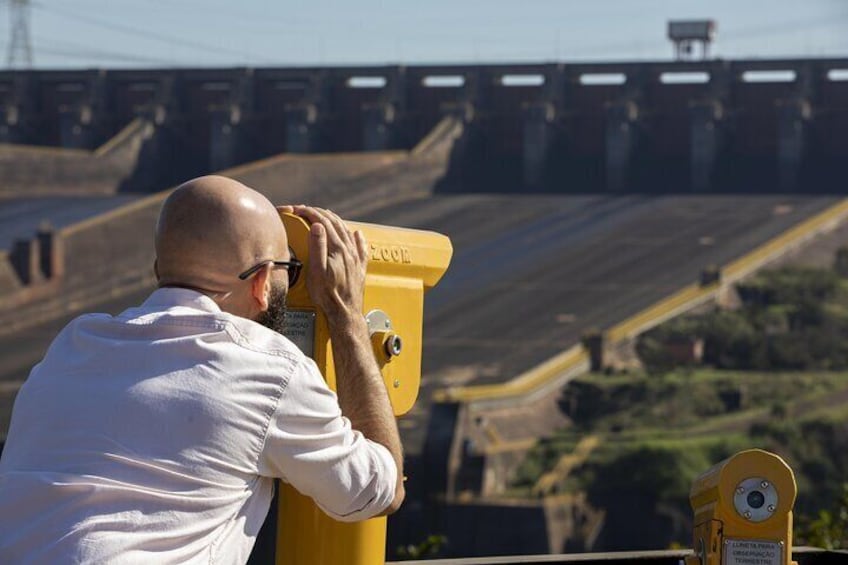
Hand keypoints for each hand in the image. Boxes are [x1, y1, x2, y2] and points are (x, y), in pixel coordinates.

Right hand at [289, 206, 368, 321]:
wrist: (345, 313)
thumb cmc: (328, 295)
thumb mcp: (317, 271)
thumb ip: (317, 247)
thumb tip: (317, 226)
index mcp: (337, 249)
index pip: (322, 223)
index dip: (309, 213)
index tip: (299, 209)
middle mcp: (349, 250)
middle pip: (335, 224)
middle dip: (319, 213)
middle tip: (307, 210)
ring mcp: (356, 258)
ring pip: (347, 232)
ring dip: (334, 220)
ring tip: (325, 215)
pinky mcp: (360, 267)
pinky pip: (361, 247)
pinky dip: (357, 237)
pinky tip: (357, 234)